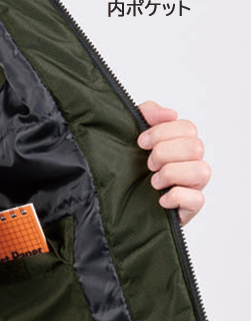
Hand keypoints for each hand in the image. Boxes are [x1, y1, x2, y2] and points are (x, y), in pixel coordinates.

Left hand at [137, 101, 210, 225]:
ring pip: (202, 171)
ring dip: (172, 173)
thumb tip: (170, 113)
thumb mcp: (131, 137)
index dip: (162, 132)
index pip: (187, 128)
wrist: (118, 205)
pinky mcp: (189, 207)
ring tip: (154, 181)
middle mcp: (189, 163)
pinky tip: (161, 199)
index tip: (141, 142)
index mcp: (179, 145)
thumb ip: (147, 115)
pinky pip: (197, 199)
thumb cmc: (129, 170)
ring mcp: (192, 186)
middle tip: (148, 163)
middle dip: (165, 153)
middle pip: (195, 147)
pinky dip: (177, 196)